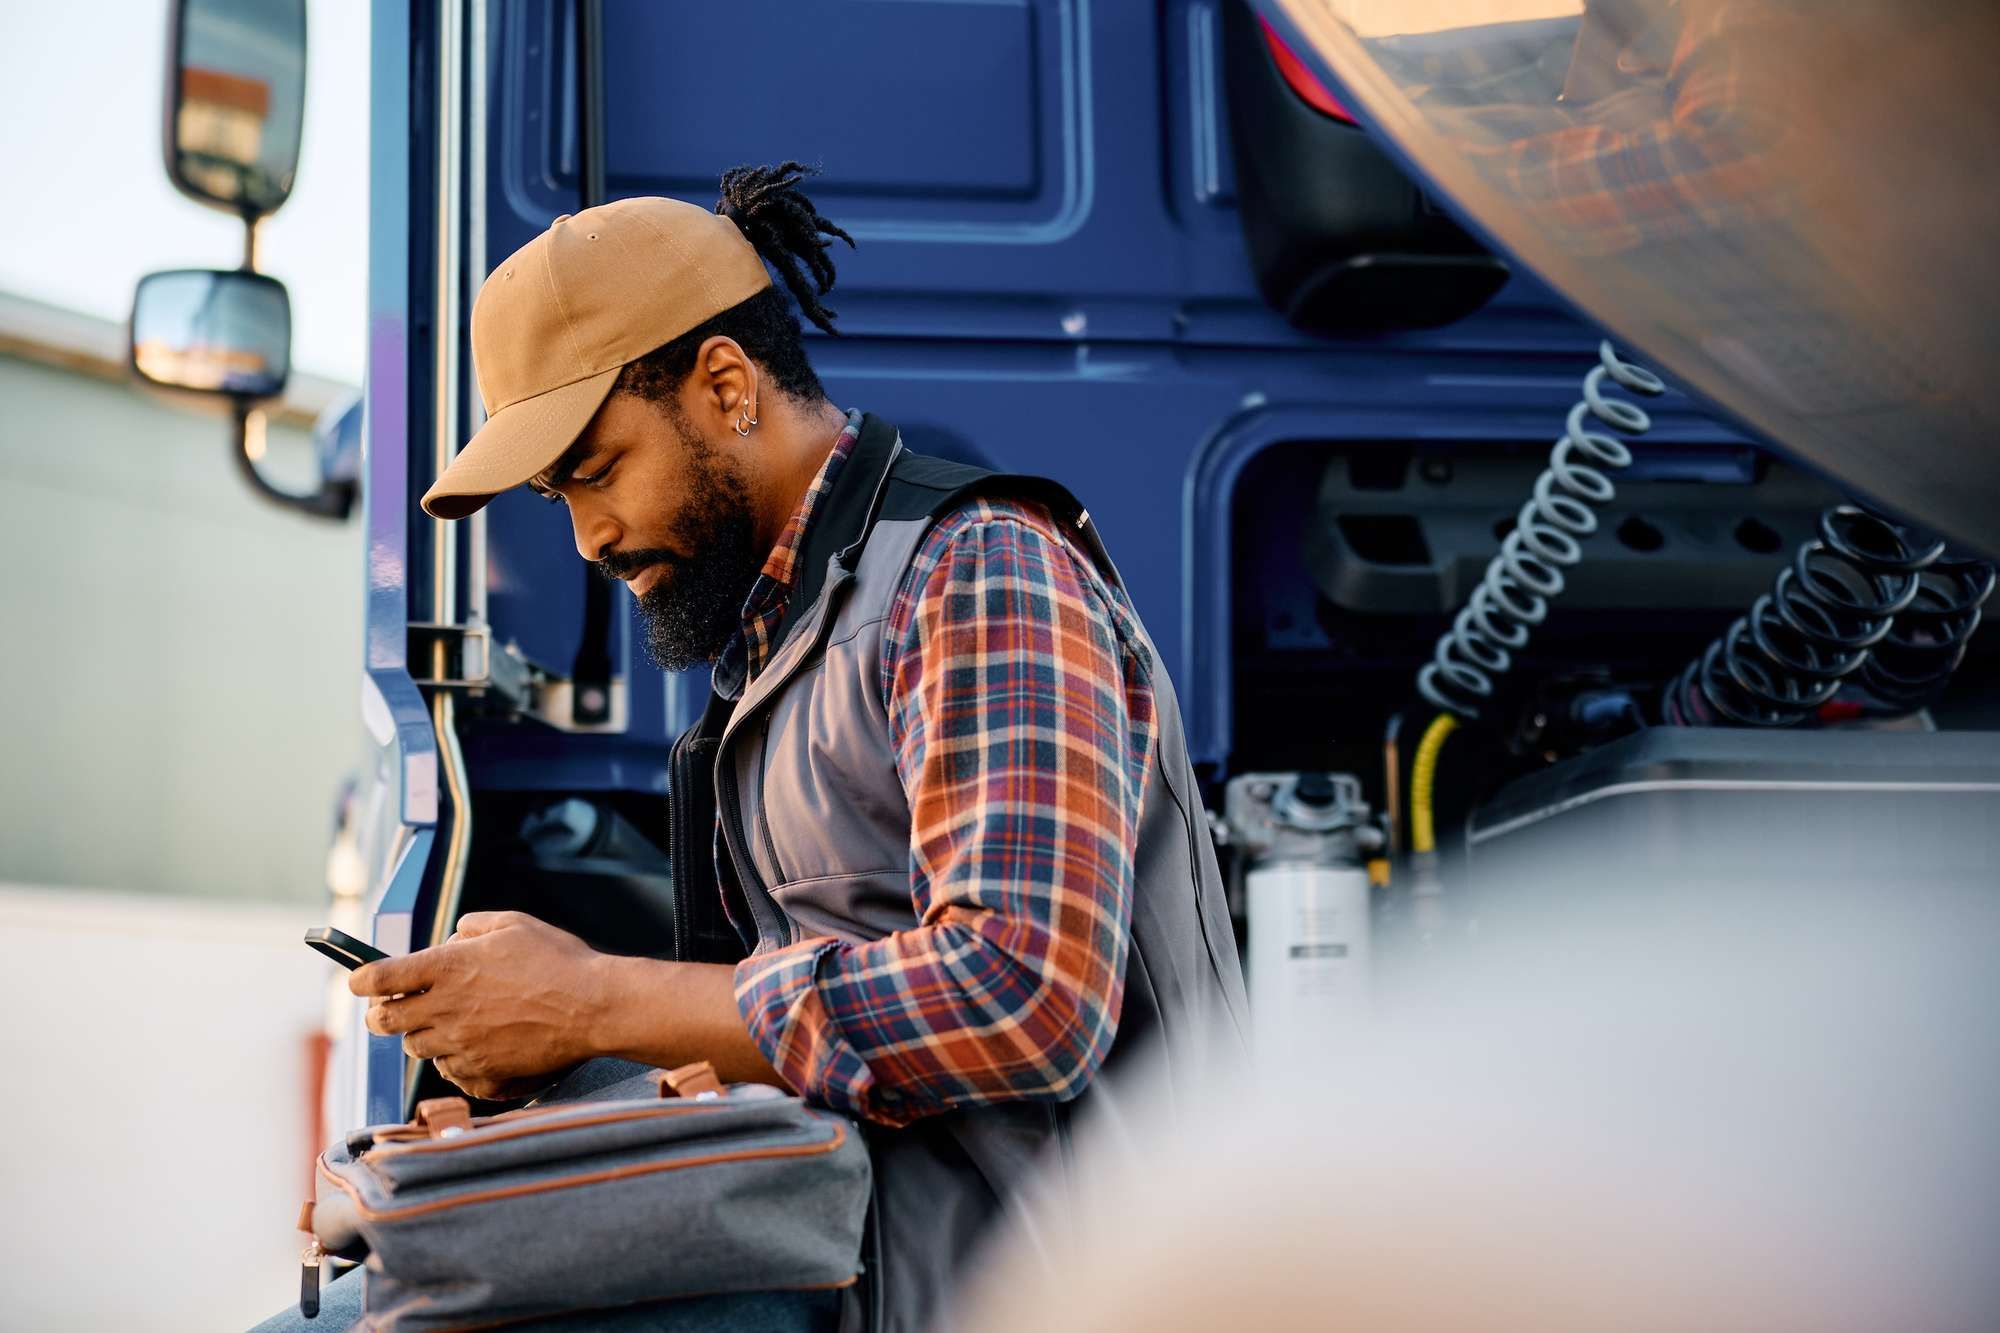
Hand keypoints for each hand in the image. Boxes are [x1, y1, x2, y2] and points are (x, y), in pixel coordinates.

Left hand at [352, 911, 611, 1099]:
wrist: (595, 1007)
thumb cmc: (558, 960)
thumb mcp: (512, 924)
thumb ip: (470, 927)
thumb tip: (449, 941)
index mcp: (446, 968)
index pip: (377, 978)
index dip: (360, 979)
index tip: (359, 981)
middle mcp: (445, 1009)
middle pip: (385, 1021)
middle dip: (382, 1014)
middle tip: (393, 1008)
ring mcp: (461, 1045)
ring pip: (417, 1048)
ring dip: (422, 1035)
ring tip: (448, 1023)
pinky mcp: (480, 1072)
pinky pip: (449, 1073)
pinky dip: (455, 1061)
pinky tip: (475, 1047)